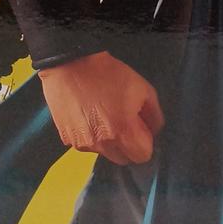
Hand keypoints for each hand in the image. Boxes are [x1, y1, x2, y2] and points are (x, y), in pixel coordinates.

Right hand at [39, 51, 163, 164]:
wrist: (70, 64)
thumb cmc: (107, 73)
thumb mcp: (142, 87)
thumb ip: (154, 114)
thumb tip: (154, 130)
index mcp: (123, 131)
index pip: (143, 156)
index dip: (145, 141)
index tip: (140, 127)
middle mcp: (102, 143)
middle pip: (123, 159)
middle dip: (127, 145)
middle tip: (123, 121)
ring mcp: (83, 144)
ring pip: (104, 153)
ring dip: (108, 141)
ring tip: (103, 115)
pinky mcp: (68, 140)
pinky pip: (86, 145)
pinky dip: (90, 135)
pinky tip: (88, 115)